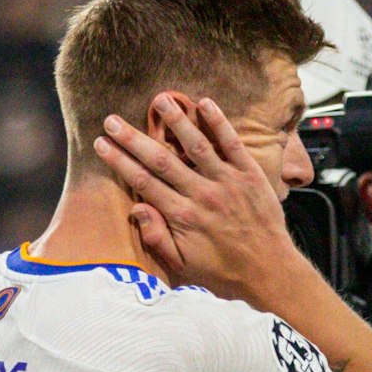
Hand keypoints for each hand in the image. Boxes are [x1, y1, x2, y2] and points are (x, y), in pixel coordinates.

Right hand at [92, 95, 298, 300]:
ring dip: (176, 121)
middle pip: (161, 160)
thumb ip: (158, 238)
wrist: (270, 271)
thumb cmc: (224, 272)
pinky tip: (205, 103)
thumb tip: (136, 209)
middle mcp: (201, 195)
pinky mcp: (250, 175)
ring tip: (159, 100)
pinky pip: (232, 144)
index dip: (119, 161)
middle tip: (111, 120)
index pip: (143, 182)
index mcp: (182, 216)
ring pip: (196, 145)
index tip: (101, 144)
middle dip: (133, 138)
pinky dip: (219, 123)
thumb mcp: (184, 266)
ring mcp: (227, 182)